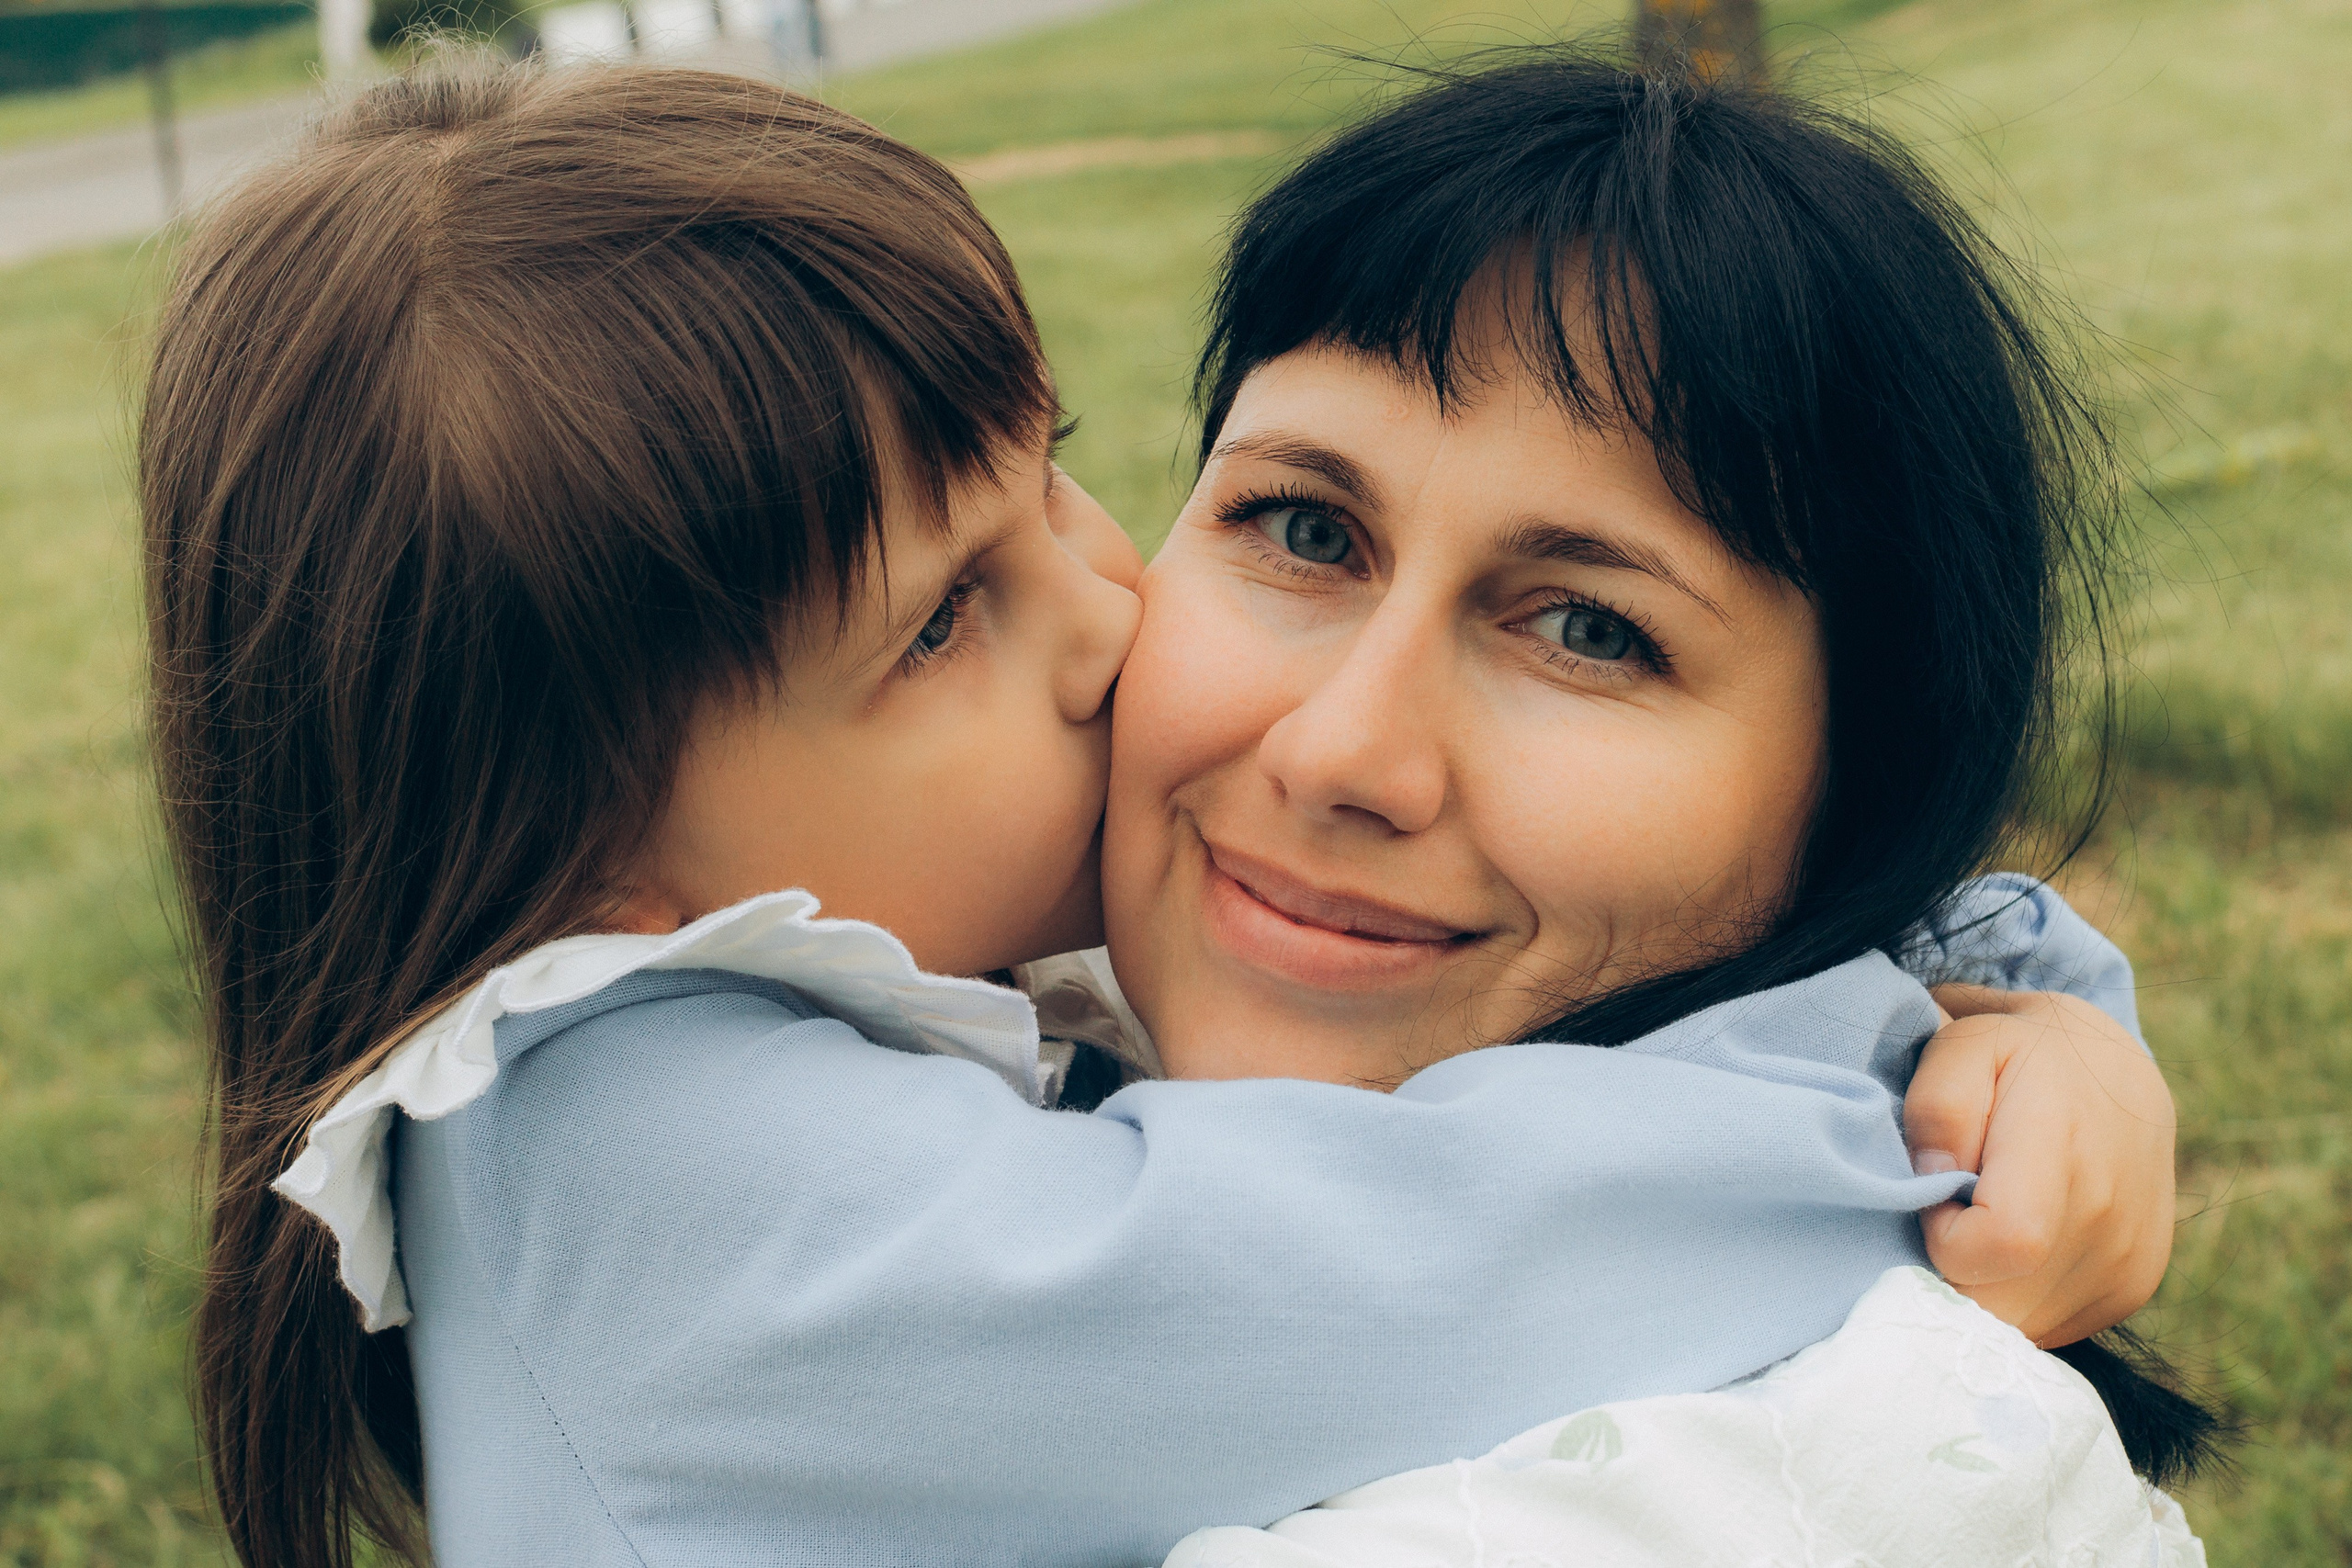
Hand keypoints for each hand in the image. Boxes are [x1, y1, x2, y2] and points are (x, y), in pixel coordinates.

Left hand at [1905, 985, 2176, 1346]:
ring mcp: (2129, 1263)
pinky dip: (2015, 1298)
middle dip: (1950, 1275)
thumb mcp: (1968, 1045)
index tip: (1935, 1200)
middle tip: (1946, 1217)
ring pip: (2021, 1326)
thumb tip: (1934, 1182)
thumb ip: (1939, 1106)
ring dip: (1982, 1289)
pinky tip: (2012, 1247)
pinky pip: (2048, 1326)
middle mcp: (2110, 1217)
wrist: (2119, 1075)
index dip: (1946, 1237)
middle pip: (2003, 1303)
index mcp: (2065, 1148)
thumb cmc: (2022, 1057)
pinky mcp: (2133, 1290)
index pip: (2006, 1242)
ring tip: (1981, 1224)